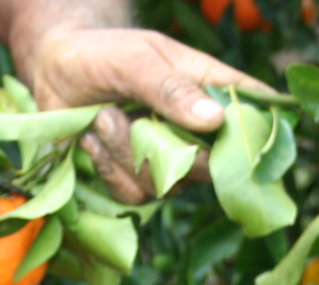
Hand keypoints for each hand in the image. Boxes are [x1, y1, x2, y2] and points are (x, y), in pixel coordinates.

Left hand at [17, 27, 270, 203]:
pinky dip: (109, 169)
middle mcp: (195, 130)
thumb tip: (215, 121)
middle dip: (171, 152)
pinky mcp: (136, 179)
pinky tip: (92, 140)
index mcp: (208, 88)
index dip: (262, 130)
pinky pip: (135, 194)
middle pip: (213, 165)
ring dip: (127, 154)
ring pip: (167, 183)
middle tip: (135, 120)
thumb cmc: (101, 55)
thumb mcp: (135, 60)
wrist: (56, 72)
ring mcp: (167, 159)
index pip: (253, 110)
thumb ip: (170, 88)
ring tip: (102, 118)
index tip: (254, 146)